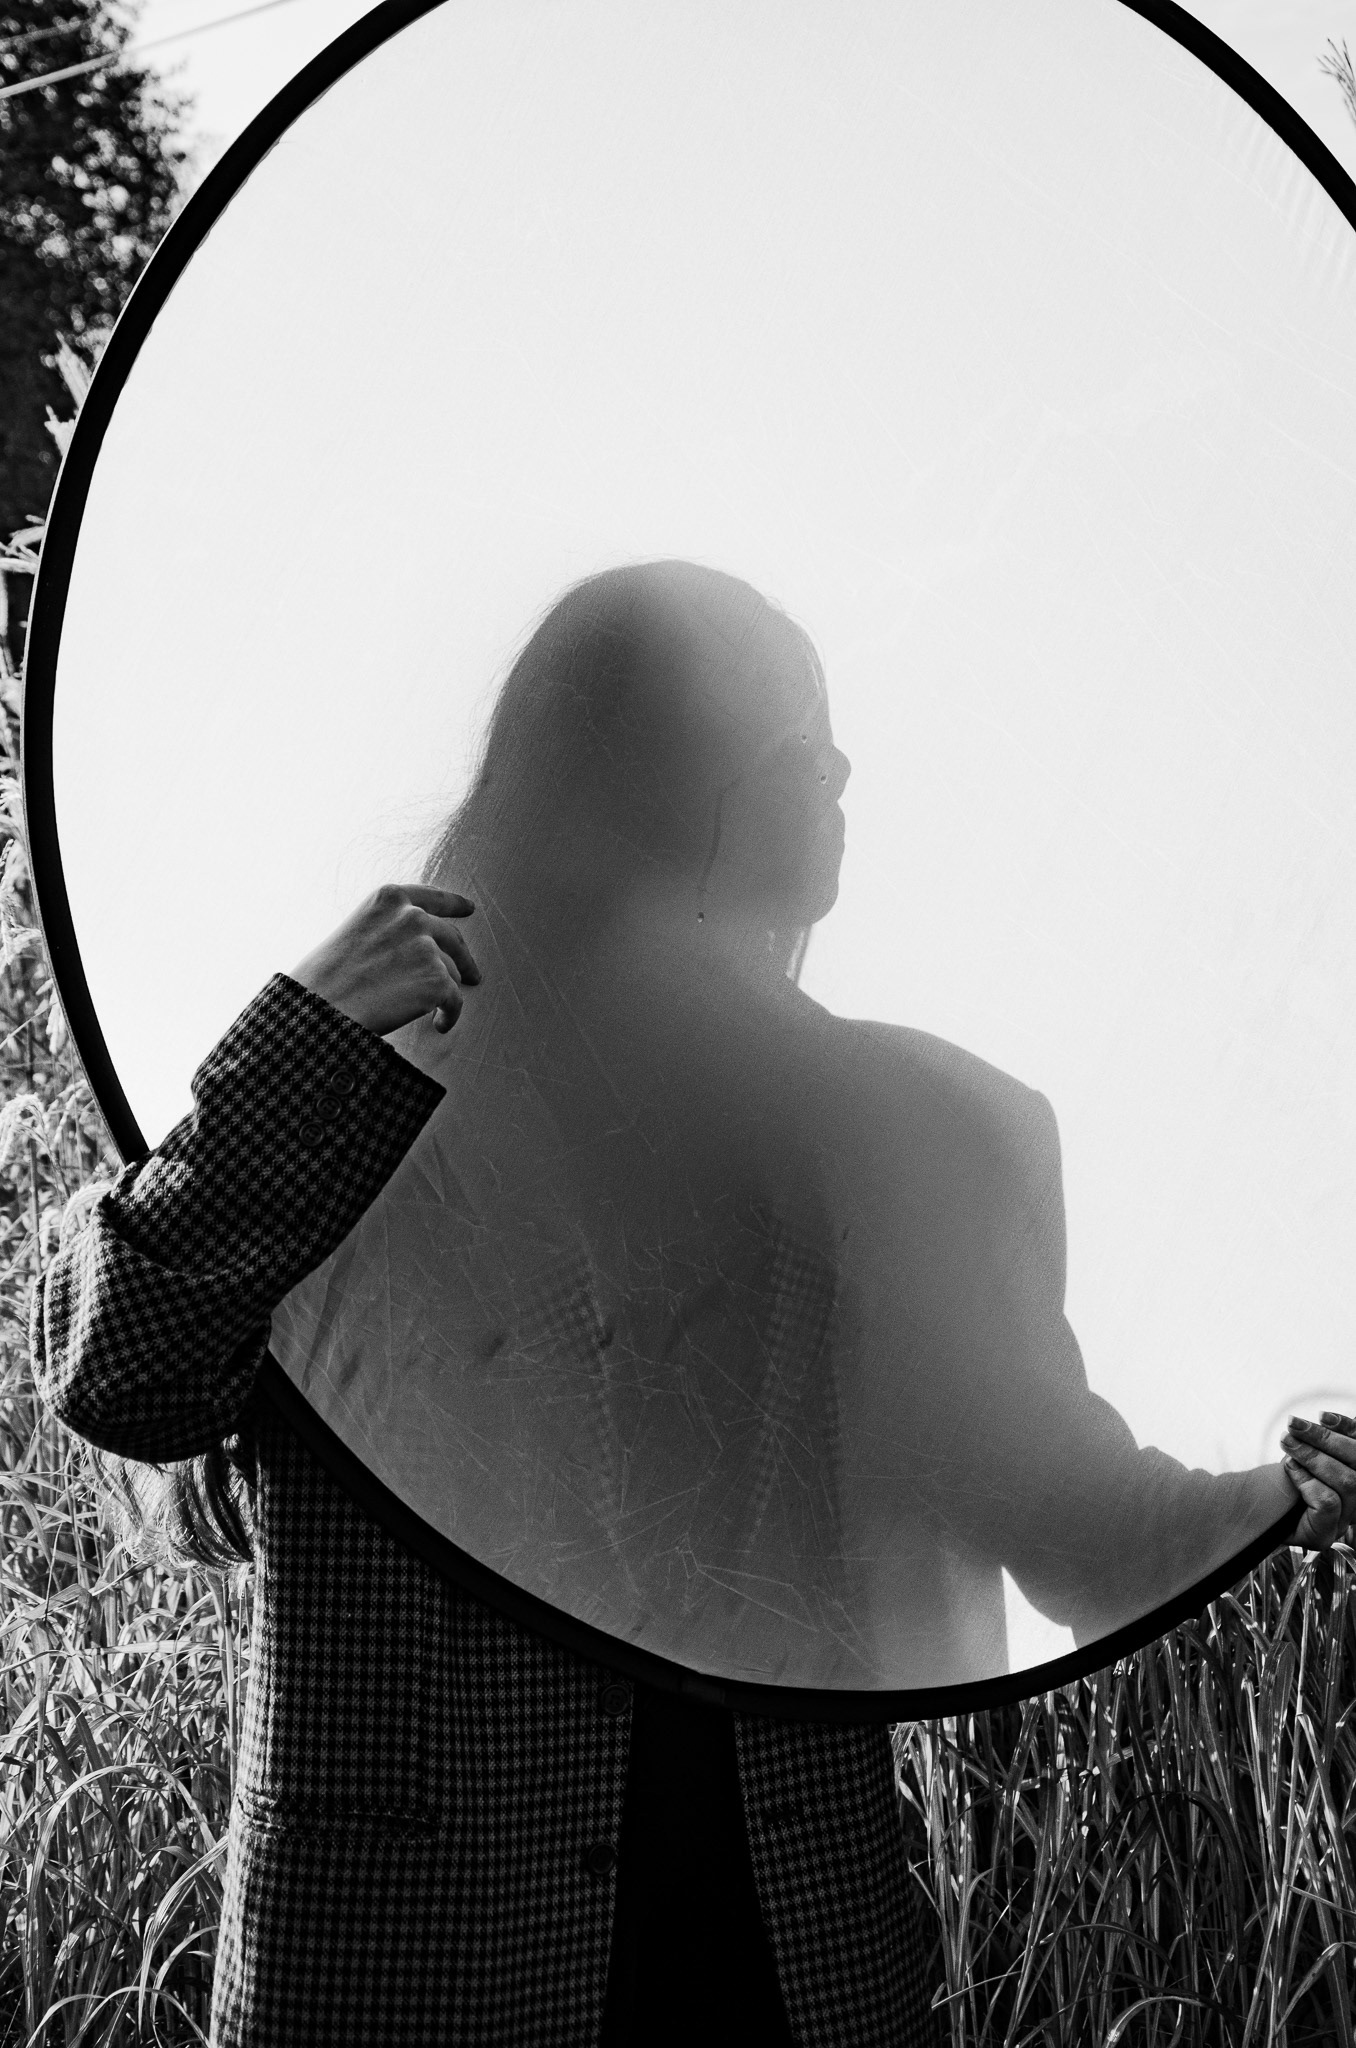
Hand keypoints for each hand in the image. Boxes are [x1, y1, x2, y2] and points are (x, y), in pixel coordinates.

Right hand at [289, 883, 479, 1036]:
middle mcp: (413, 916)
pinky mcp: (438, 980)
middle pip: (452, 937)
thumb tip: (414, 947)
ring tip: (434, 1010)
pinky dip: (449, 1014)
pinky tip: (440, 1024)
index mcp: (389, 899)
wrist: (320, 1009)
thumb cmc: (324, 979)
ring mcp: (427, 947)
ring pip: (452, 971)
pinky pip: (455, 1000)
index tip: (469, 909)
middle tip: (471, 974)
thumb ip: (387, 929)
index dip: (455, 904)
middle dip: (463, 957)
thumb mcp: (354, 931)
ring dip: (445, 990)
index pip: (433, 897)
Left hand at [1279, 1412, 1355, 1549]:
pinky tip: (1290, 1469)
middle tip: (1294, 1425)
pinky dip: (1308, 1481)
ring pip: (1348, 1482)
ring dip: (1314, 1457)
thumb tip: (1331, 1419)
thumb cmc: (1280, 1478)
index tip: (1323, 1416)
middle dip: (1326, 1439)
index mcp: (1354, 1476)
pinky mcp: (1326, 1534)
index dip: (1349, 1430)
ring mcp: (1344, 1521)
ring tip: (1287, 1442)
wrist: (1247, 1507)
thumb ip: (1323, 1443)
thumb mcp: (1304, 1455)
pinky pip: (1328, 1502)